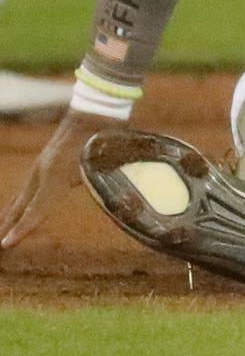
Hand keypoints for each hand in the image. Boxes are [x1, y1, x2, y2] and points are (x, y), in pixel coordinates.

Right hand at [0, 109, 114, 252]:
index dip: (22, 228)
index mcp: (54, 176)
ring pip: (22, 197)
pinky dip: (20, 202)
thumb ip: (106, 183)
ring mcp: (41, 167)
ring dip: (11, 215)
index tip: (6, 244)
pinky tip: (18, 208)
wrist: (94, 111)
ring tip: (3, 231)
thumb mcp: (107, 163)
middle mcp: (42, 173)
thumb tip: (122, 204)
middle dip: (9, 225)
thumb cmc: (104, 137)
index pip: (36, 209)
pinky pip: (29, 188)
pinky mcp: (45, 162)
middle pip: (21, 206)